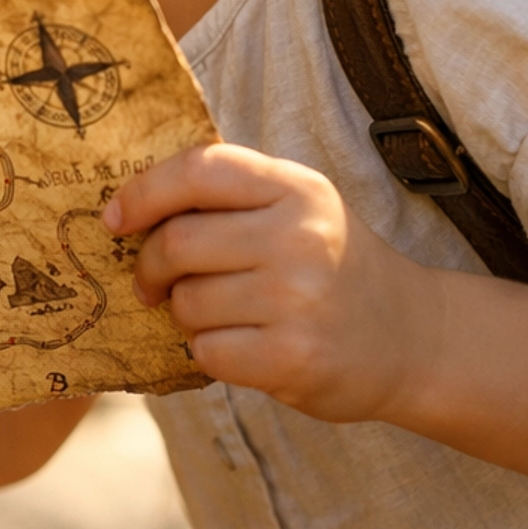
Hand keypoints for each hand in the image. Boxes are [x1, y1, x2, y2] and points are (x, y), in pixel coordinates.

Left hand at [105, 144, 425, 422]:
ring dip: (185, 314)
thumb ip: (231, 195)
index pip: (198, 170)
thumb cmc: (332, 263)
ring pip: (188, 303)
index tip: (114, 218)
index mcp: (295, 187)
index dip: (143, 191)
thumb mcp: (299, 206)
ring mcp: (297, 300)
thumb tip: (130, 204)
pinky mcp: (294, 359)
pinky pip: (208, 350)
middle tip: (152, 282)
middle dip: (150, 267)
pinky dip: (208, 351)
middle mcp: (299, 237)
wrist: (413, 336)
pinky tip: (240, 346)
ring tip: (218, 315)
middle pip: (178, 242)